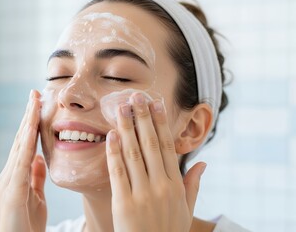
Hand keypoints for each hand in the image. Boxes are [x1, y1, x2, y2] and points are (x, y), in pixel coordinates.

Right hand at [0, 90, 46, 231]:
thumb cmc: (26, 224)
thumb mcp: (36, 196)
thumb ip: (36, 176)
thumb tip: (39, 157)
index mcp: (18, 174)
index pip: (26, 143)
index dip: (31, 123)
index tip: (38, 104)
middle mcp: (11, 173)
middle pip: (22, 139)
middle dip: (28, 115)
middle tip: (35, 93)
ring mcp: (9, 180)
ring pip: (20, 145)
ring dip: (27, 123)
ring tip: (34, 102)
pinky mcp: (13, 190)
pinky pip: (22, 162)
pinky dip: (26, 144)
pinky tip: (31, 129)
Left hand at [106, 92, 206, 231]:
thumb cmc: (168, 231)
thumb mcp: (186, 210)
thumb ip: (193, 185)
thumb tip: (202, 162)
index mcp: (175, 185)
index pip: (167, 146)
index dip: (161, 123)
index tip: (155, 103)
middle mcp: (160, 185)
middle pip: (150, 144)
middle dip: (142, 117)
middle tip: (135, 96)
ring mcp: (142, 194)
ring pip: (134, 153)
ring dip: (127, 127)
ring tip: (121, 108)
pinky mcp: (124, 203)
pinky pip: (118, 172)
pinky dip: (114, 152)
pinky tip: (111, 135)